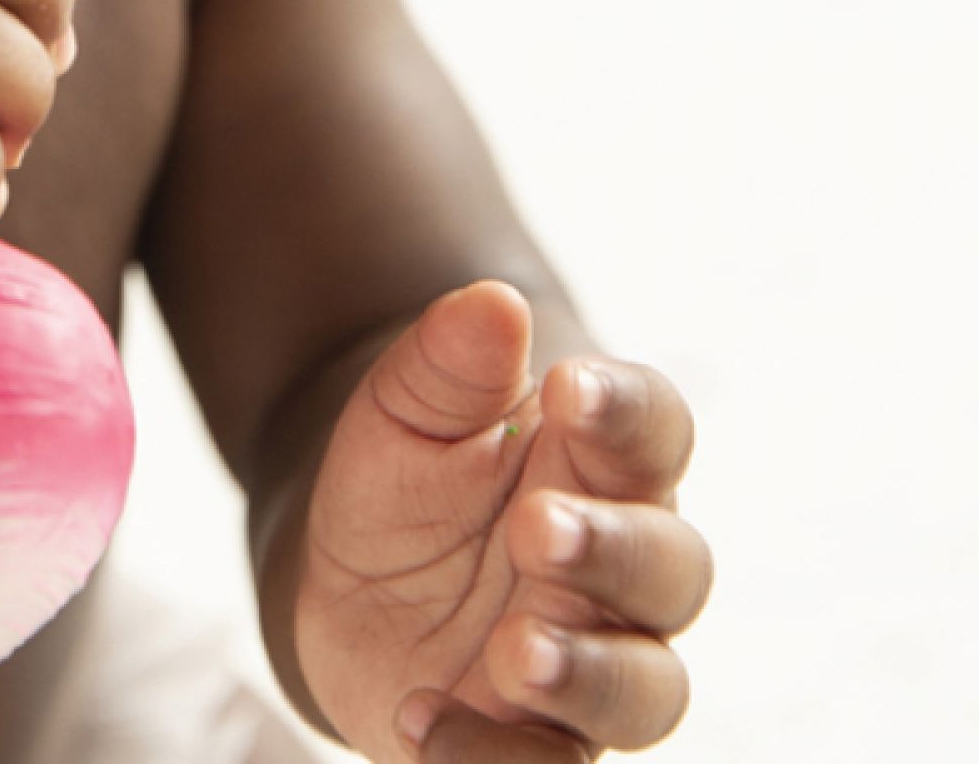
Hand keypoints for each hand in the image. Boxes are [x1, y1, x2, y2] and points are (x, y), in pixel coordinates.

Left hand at [293, 281, 712, 761]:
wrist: (350, 582)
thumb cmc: (404, 477)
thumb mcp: (402, 410)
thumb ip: (447, 361)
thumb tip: (492, 304)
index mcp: (601, 462)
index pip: (654, 428)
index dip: (626, 408)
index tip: (567, 385)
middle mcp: (621, 567)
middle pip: (672, 564)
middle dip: (614, 550)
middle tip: (537, 529)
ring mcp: (594, 659)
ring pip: (647, 687)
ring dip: (589, 673)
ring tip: (514, 651)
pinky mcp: (543, 741)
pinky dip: (495, 760)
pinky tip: (419, 719)